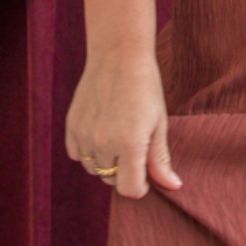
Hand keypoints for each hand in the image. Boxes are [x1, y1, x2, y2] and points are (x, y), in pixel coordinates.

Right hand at [65, 48, 182, 198]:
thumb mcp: (159, 124)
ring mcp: (84, 134)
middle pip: (112, 180)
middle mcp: (104, 143)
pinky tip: (101, 133)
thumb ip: (160, 160)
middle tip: (134, 147)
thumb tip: (173, 186)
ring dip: (106, 162)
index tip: (145, 174)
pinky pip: (76, 154)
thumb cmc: (145, 88)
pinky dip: (88, 151)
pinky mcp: (71, 125)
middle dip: (124, 172)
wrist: (118, 57)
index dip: (140, 186)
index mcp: (130, 144)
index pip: (129, 189)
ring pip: (94, 169)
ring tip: (118, 137)